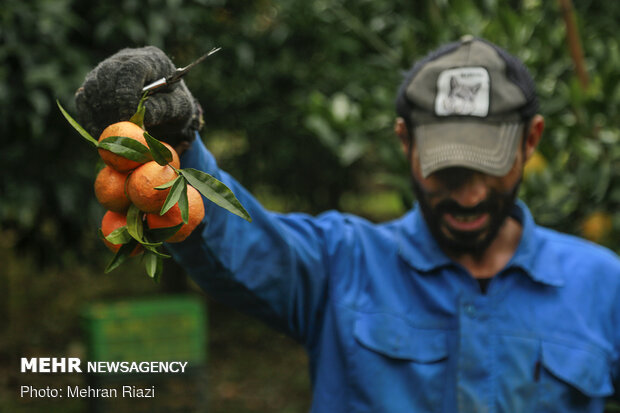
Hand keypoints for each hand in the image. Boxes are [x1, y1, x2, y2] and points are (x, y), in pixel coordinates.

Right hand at [74, 46, 202, 147]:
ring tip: (112, 134)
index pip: (131, 69)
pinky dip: (88, 117)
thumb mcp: (181, 108)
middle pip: (107, 75)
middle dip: (111, 105)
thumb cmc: (176, 105)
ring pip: (92, 86)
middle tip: (119, 129)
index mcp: (152, 59)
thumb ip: (165, 108)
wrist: (166, 106)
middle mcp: (126, 58)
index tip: (129, 117)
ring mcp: (107, 68)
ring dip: (99, 112)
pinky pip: (83, 98)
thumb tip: (143, 114)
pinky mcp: (95, 83)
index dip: (126, 94)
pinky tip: (99, 133)